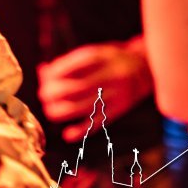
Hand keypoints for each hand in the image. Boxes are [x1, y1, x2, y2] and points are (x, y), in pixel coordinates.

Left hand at [37, 39, 153, 141]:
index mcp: (102, 57)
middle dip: (54, 93)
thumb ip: (68, 62)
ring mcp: (116, 95)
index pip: (73, 66)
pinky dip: (81, 130)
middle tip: (44, 95)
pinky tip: (67, 134)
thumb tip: (43, 71)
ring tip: (49, 111)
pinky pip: (98, 122)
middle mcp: (110, 75)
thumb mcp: (93, 53)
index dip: (55, 73)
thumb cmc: (110, 60)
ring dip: (61, 111)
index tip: (44, 76)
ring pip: (84, 107)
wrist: (144, 69)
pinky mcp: (119, 110)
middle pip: (77, 87)